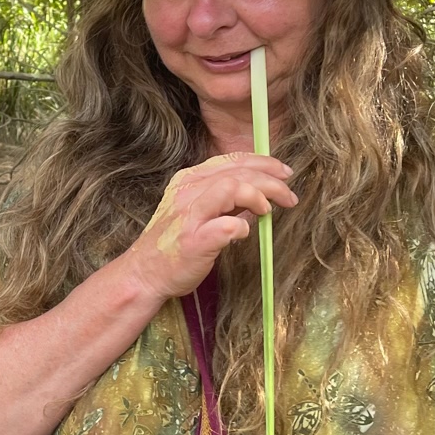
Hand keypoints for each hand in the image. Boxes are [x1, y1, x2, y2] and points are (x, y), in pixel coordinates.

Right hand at [120, 153, 296, 301]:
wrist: (144, 274)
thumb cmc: (174, 246)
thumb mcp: (196, 212)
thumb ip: (224, 202)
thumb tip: (258, 198)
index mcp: (189, 181)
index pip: (231, 160)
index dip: (262, 163)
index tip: (283, 172)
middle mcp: (187, 192)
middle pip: (237, 173)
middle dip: (270, 181)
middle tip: (289, 195)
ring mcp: (189, 216)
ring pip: (231, 188)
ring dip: (258, 196)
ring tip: (270, 210)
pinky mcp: (194, 241)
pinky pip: (226, 225)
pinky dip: (242, 225)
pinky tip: (246, 232)